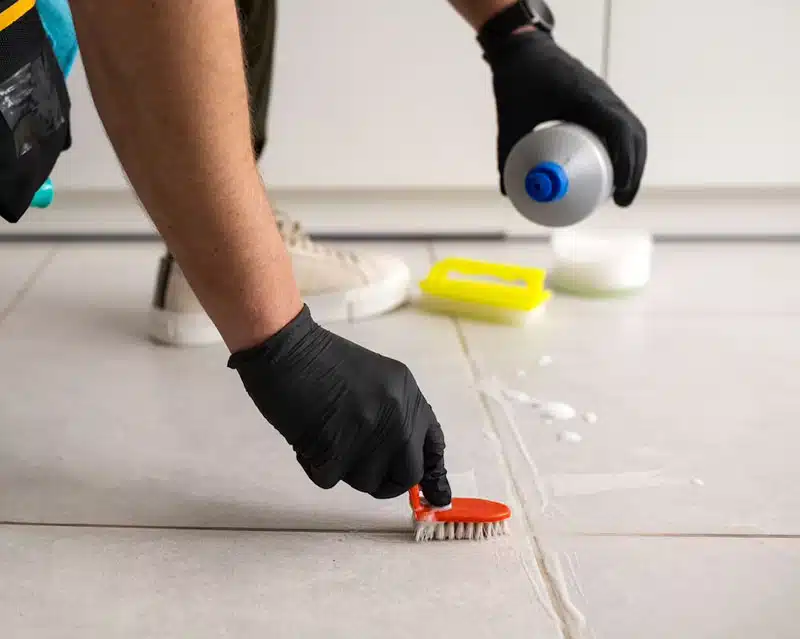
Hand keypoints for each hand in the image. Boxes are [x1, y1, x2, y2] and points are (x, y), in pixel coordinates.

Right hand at [228, 305, 451, 505]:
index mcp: (407, 395)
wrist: (287, 348)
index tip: (437, 496)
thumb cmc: (321, 360)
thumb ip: (392, 414)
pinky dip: (315, 466)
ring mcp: (370, 433)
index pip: (432, 444)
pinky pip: (331, 480)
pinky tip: (307, 439)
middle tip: (360, 467)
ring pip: (367, 482)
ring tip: (326, 436)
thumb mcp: (375, 379)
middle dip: (386, 481)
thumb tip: (398, 457)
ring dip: (344, 470)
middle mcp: (397, 416)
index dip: (432, 473)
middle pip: (407, 474)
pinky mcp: (338, 449)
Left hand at [482, 28, 646, 206]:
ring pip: (632, 130)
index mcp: (587, 98)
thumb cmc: (517, 80)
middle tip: (621, 201)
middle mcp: (603, 96)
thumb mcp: (510, 119)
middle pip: (634, 135)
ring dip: (633, 160)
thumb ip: (507, 155)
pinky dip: (624, 148)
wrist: (523, 48)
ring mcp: (605, 96)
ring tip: (621, 192)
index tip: (619, 192)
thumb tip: (509, 192)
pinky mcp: (600, 99)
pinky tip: (614, 170)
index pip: (620, 131)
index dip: (626, 163)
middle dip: (634, 170)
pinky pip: (621, 125)